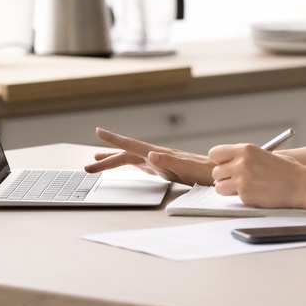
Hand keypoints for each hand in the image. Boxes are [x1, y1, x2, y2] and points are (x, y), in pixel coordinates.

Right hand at [86, 128, 215, 184]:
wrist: (218, 174)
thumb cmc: (204, 172)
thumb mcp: (186, 168)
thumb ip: (168, 160)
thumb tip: (150, 154)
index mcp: (159, 154)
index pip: (132, 145)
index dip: (115, 140)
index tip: (99, 131)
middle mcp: (157, 155)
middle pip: (126, 155)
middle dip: (106, 160)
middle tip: (87, 167)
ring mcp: (159, 161)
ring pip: (131, 159)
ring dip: (114, 160)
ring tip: (97, 161)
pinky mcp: (164, 168)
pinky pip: (140, 165)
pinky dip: (128, 164)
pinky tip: (125, 166)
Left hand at [209, 143, 305, 208]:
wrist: (301, 185)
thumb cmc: (286, 170)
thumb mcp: (265, 155)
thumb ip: (245, 157)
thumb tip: (227, 163)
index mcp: (246, 149)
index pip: (215, 153)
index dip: (220, 161)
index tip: (226, 165)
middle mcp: (241, 163)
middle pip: (215, 172)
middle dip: (224, 177)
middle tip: (236, 180)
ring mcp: (242, 179)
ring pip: (219, 186)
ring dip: (228, 189)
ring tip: (244, 187)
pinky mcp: (245, 194)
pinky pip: (232, 197)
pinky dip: (240, 196)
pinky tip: (255, 193)